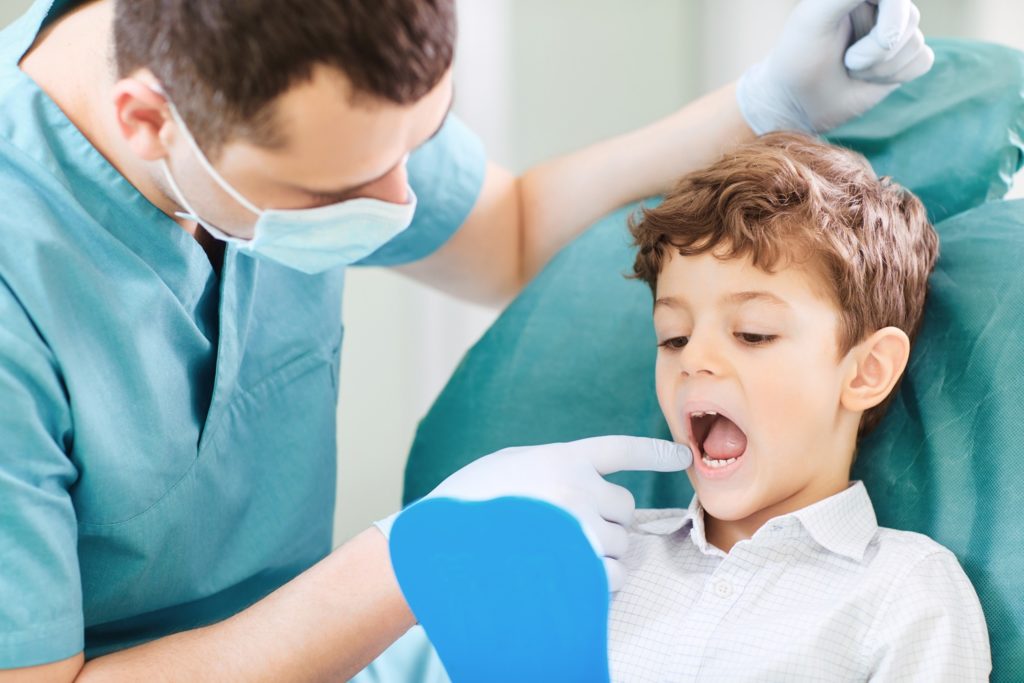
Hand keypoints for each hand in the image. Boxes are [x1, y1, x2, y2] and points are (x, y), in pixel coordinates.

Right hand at [377, 436, 691, 590]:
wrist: (439, 544)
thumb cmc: (469, 502)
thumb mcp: (510, 465)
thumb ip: (551, 467)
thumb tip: (585, 481)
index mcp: (560, 459)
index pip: (621, 449)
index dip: (655, 453)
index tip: (682, 456)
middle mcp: (577, 490)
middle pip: (625, 508)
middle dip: (608, 520)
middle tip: (572, 528)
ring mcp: (578, 531)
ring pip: (621, 545)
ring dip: (601, 551)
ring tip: (560, 552)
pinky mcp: (576, 568)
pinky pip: (611, 577)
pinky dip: (599, 581)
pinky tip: (571, 576)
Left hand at [737, 0, 934, 133]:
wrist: (796, 102)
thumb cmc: (798, 58)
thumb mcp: (814, 19)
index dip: (889, 21)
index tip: (856, 51)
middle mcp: (880, 6)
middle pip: (909, 19)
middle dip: (877, 50)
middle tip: (847, 61)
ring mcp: (894, 31)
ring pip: (916, 43)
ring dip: (882, 68)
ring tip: (851, 69)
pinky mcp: (903, 58)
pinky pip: (923, 60)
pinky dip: (896, 75)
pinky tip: (869, 78)